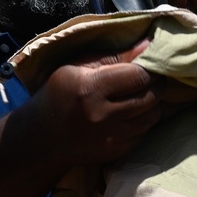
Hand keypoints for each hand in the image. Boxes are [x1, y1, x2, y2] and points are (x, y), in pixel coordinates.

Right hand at [25, 40, 164, 166]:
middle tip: (148, 78)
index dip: (149, 68)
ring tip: (140, 94)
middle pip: (150, 96)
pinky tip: (130, 113)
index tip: (148, 64)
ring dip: (152, 103)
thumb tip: (149, 43)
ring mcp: (111, 137)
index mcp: (91, 89)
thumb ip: (114, 56)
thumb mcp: (78, 67)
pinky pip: (144, 133)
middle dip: (154, 84)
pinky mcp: (116, 152)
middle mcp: (103, 116)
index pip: (139, 76)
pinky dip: (142, 121)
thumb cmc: (58, 94)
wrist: (41, 138)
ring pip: (152, 116)